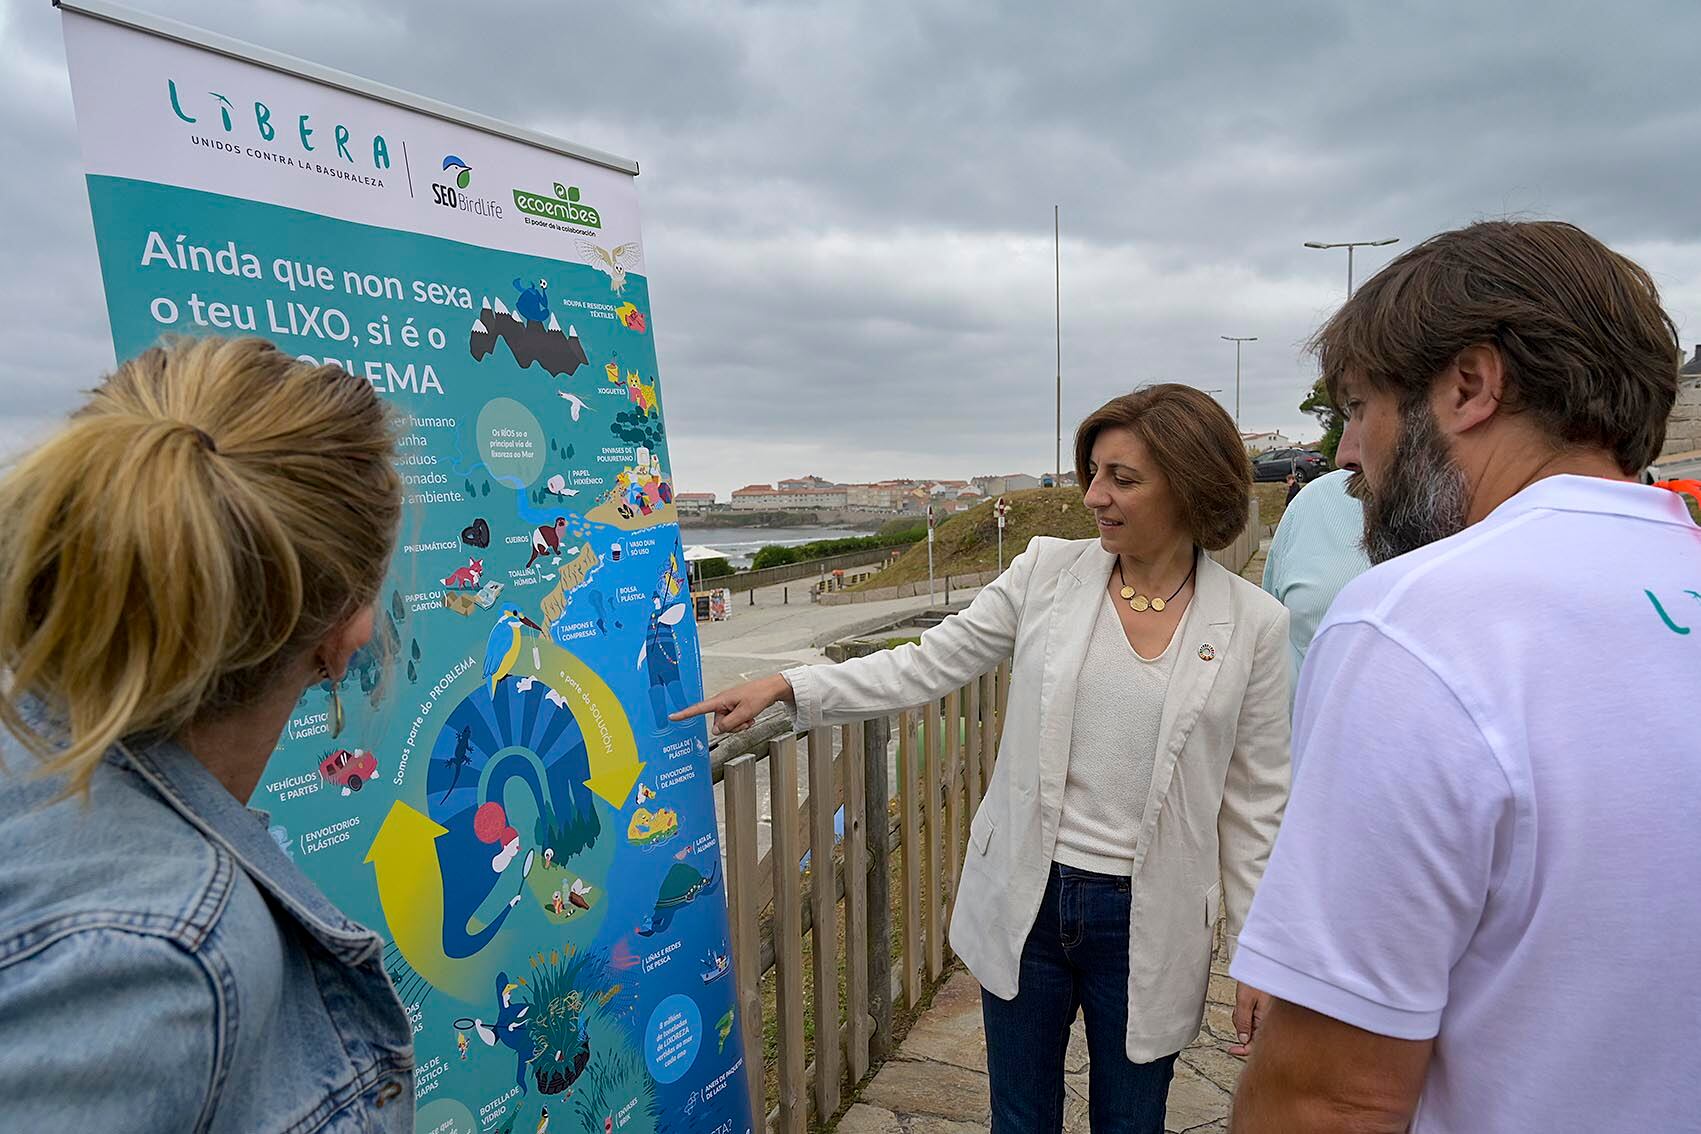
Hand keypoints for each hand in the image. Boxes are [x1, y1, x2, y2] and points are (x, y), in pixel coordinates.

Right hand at [670, 673, 794, 733]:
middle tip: (745, 720)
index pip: (699, 708)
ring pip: (727, 725)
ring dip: (738, 725)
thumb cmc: (758, 696)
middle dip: (731, 726)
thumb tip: (716, 731)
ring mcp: (729, 706)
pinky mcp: (735, 708)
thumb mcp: (744, 713)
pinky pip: (734, 721)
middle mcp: (722, 703)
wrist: (771, 689)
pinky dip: (741, 722)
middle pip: (719, 723)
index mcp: (721, 700)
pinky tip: (750, 718)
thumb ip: (729, 723)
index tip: (672, 717)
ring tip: (749, 718)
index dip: (685, 713)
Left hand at [1228, 982, 1271, 1056]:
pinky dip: (1246, 1012)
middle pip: (1254, 1035)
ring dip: (1242, 1018)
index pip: (1257, 1044)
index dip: (1243, 1050)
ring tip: (1242, 1003)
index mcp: (1269, 1020)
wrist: (1266, 962)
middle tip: (1238, 1014)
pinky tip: (1246, 1001)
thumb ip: (1243, 1021)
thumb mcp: (1245, 1000)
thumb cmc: (1259, 975)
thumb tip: (1242, 1039)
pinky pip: (1254, 1017)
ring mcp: (1270, 1014)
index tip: (1232, 1050)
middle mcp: (1272, 1019)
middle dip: (1242, 1028)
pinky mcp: (1268, 1009)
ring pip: (1252, 1025)